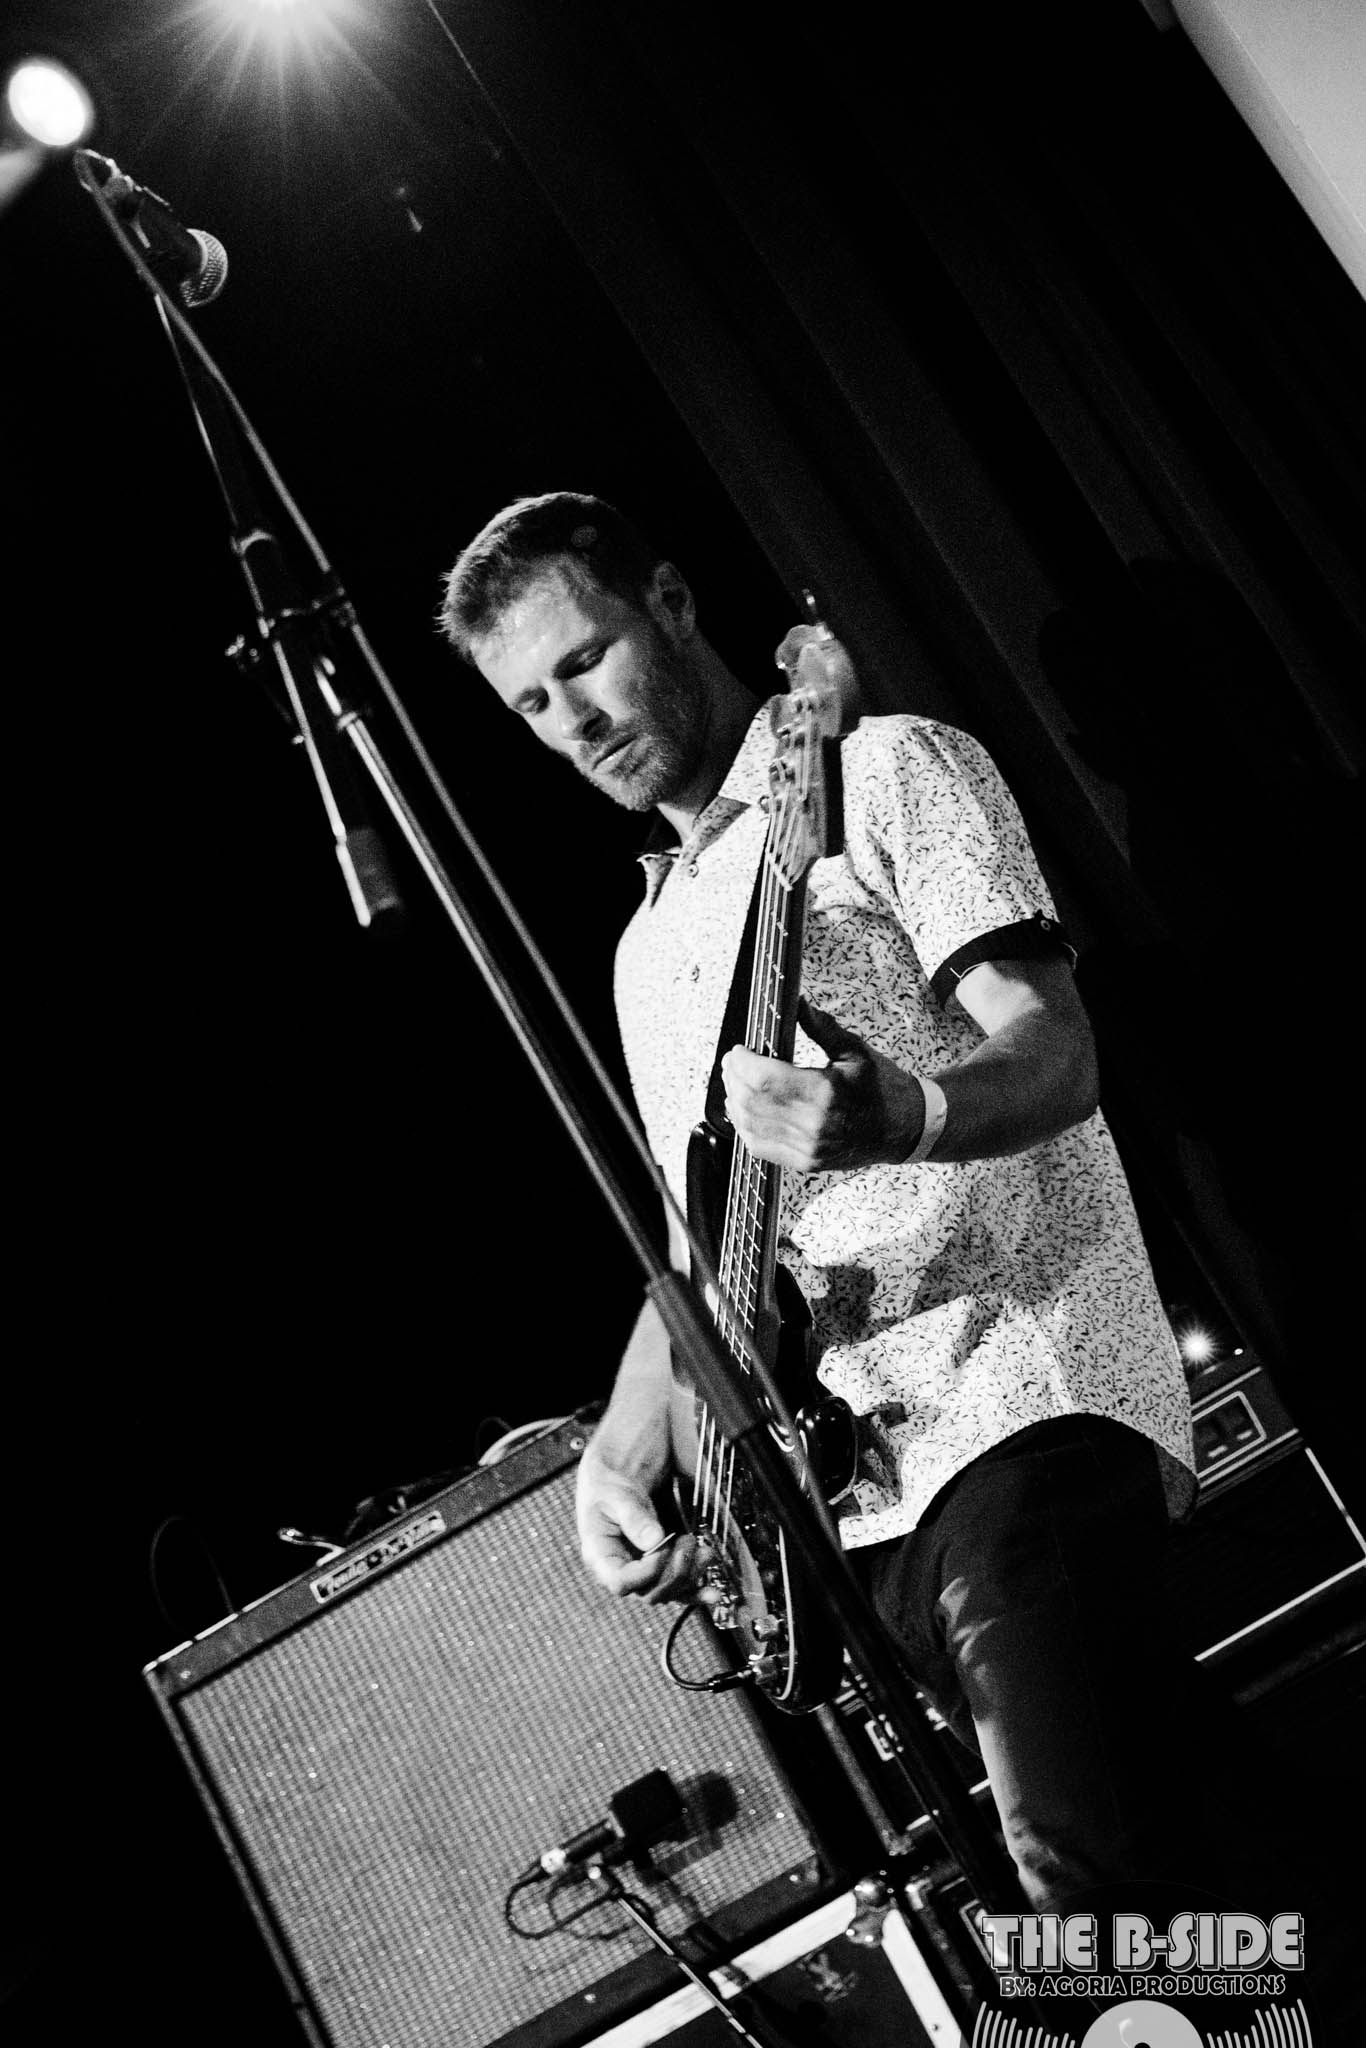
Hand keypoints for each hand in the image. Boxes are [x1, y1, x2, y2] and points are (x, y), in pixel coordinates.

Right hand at [575, 1462, 698, 1602]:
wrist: (617, 1475)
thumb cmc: (609, 1485)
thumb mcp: (616, 1495)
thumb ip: (633, 1517)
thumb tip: (654, 1540)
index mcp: (601, 1556)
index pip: (621, 1582)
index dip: (646, 1571)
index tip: (663, 1547)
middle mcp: (622, 1569)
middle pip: (649, 1592)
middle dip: (674, 1572)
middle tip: (687, 1543)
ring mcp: (642, 1571)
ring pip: (668, 1591)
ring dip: (690, 1575)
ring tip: (704, 1551)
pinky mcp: (661, 1566)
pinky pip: (678, 1588)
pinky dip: (697, 1591)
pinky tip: (712, 1594)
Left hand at [721, 999, 925, 1171]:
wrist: (905, 1129)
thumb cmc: (883, 1088)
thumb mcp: (855, 1050)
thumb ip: (821, 1027)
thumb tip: (796, 1003)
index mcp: (826, 1093)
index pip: (765, 1079)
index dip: (743, 1063)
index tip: (738, 1050)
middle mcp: (815, 1125)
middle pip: (752, 1103)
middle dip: (733, 1079)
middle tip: (731, 1063)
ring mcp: (809, 1148)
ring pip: (751, 1126)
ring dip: (734, 1103)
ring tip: (733, 1083)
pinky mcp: (806, 1162)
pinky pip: (761, 1147)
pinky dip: (745, 1127)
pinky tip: (743, 1111)